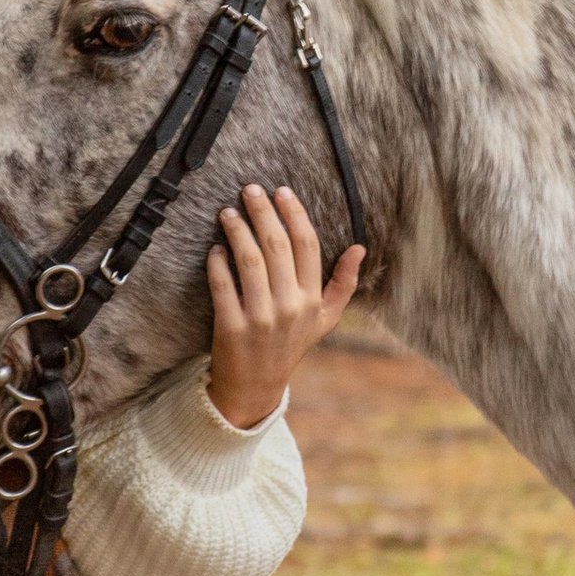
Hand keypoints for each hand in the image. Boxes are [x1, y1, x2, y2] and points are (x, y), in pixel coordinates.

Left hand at [206, 182, 364, 427]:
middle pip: (276, 246)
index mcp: (313, 300)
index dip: (295, 214)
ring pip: (249, 261)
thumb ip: (343, 283)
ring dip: (237, 231)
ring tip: (228, 213)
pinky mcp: (232, 328)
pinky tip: (214, 249)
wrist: (256, 385)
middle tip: (249, 190)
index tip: (281, 191)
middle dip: (262, 212)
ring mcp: (261, 318)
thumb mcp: (325, 318)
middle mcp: (291, 307)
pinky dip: (217, 263)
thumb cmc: (290, 343)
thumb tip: (360, 247)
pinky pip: (223, 286)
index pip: (307, 246)